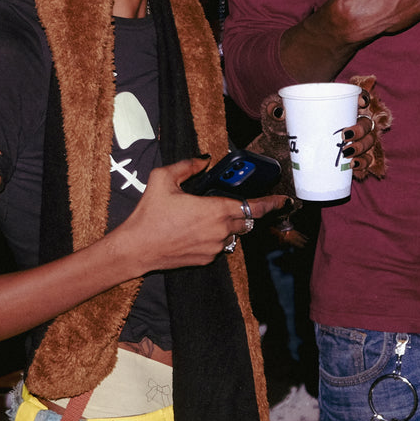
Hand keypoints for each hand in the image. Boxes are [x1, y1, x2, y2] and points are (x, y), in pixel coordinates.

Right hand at [116, 158, 290, 269]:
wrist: (136, 249)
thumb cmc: (149, 214)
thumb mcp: (163, 179)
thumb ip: (188, 166)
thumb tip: (203, 160)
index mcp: (216, 210)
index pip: (254, 207)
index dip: (272, 203)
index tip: (283, 200)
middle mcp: (220, 231)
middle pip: (245, 221)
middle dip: (241, 211)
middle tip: (225, 203)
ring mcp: (215, 248)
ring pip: (231, 234)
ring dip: (225, 225)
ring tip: (199, 217)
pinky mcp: (206, 259)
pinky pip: (218, 246)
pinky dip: (213, 237)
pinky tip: (193, 230)